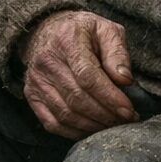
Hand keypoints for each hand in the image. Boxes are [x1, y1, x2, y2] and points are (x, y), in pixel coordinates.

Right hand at [19, 10, 136, 139]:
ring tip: (113, 125)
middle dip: (106, 115)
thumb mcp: (105, 29)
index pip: (88, 76)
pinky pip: (53, 123)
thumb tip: (125, 80)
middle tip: (126, 120)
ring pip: (66, 114)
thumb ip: (118, 53)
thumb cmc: (82, 31)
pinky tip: (92, 129)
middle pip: (77, 98)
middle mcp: (47, 61)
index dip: (110, 97)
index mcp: (67, 40)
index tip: (129, 110)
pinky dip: (74, 132)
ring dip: (93, 126)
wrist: (46, 30)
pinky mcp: (31, 95)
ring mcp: (36, 81)